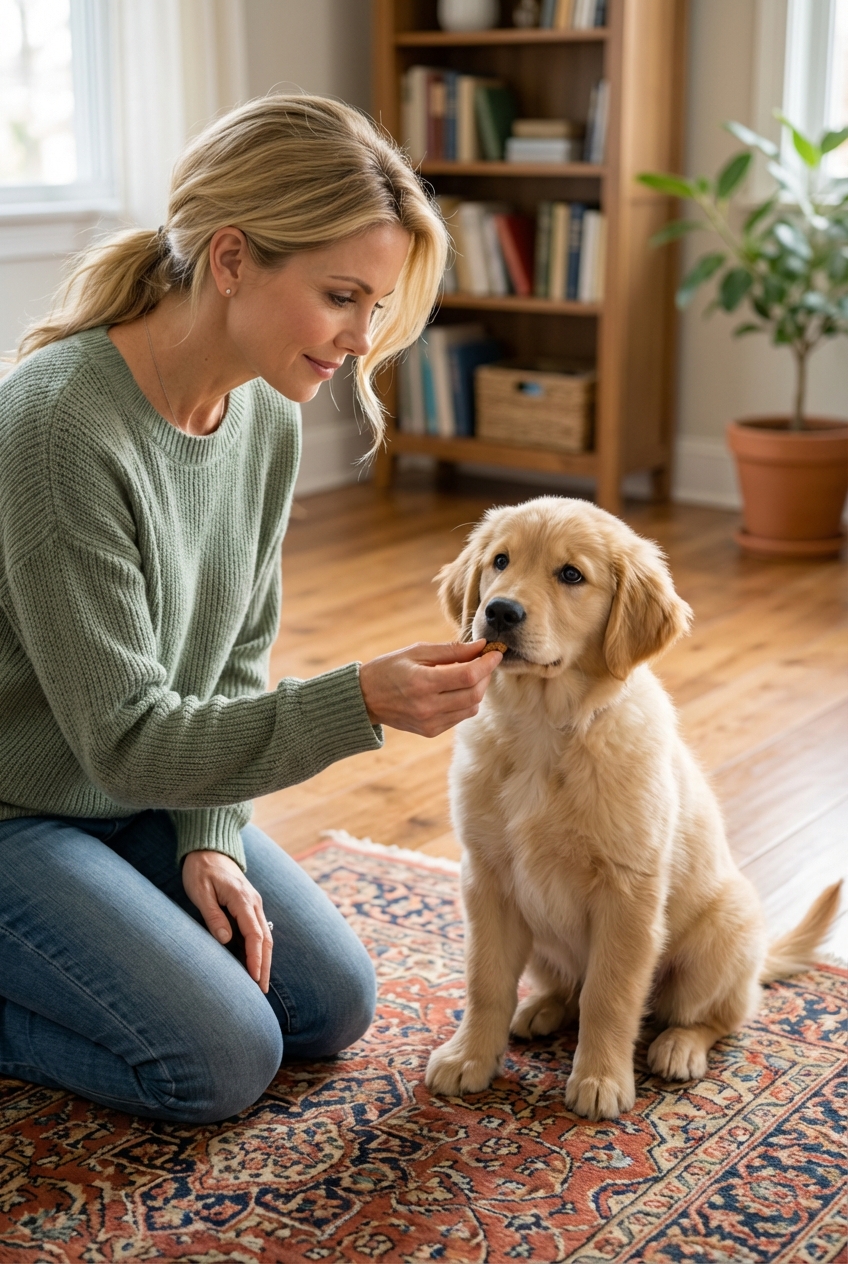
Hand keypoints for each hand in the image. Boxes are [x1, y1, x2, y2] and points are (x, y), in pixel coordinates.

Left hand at [181, 850, 272, 991]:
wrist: (209, 848)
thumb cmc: (200, 870)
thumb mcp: (200, 892)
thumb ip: (213, 915)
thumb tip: (225, 939)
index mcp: (242, 899)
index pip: (254, 934)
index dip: (255, 958)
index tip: (254, 978)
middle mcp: (253, 902)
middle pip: (265, 939)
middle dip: (265, 965)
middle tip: (262, 991)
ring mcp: (253, 904)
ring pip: (264, 936)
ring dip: (264, 959)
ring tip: (260, 983)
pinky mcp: (248, 906)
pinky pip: (258, 930)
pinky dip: (259, 949)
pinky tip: (254, 964)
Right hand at [359, 639, 501, 736]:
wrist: (364, 699)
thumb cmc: (389, 669)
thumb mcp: (416, 651)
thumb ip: (451, 650)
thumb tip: (481, 646)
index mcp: (422, 683)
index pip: (468, 676)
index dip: (487, 664)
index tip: (495, 652)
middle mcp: (427, 706)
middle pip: (474, 694)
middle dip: (486, 676)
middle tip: (485, 662)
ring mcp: (430, 722)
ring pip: (471, 708)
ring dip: (478, 689)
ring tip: (471, 674)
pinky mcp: (430, 731)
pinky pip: (460, 717)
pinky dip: (466, 702)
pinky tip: (457, 690)